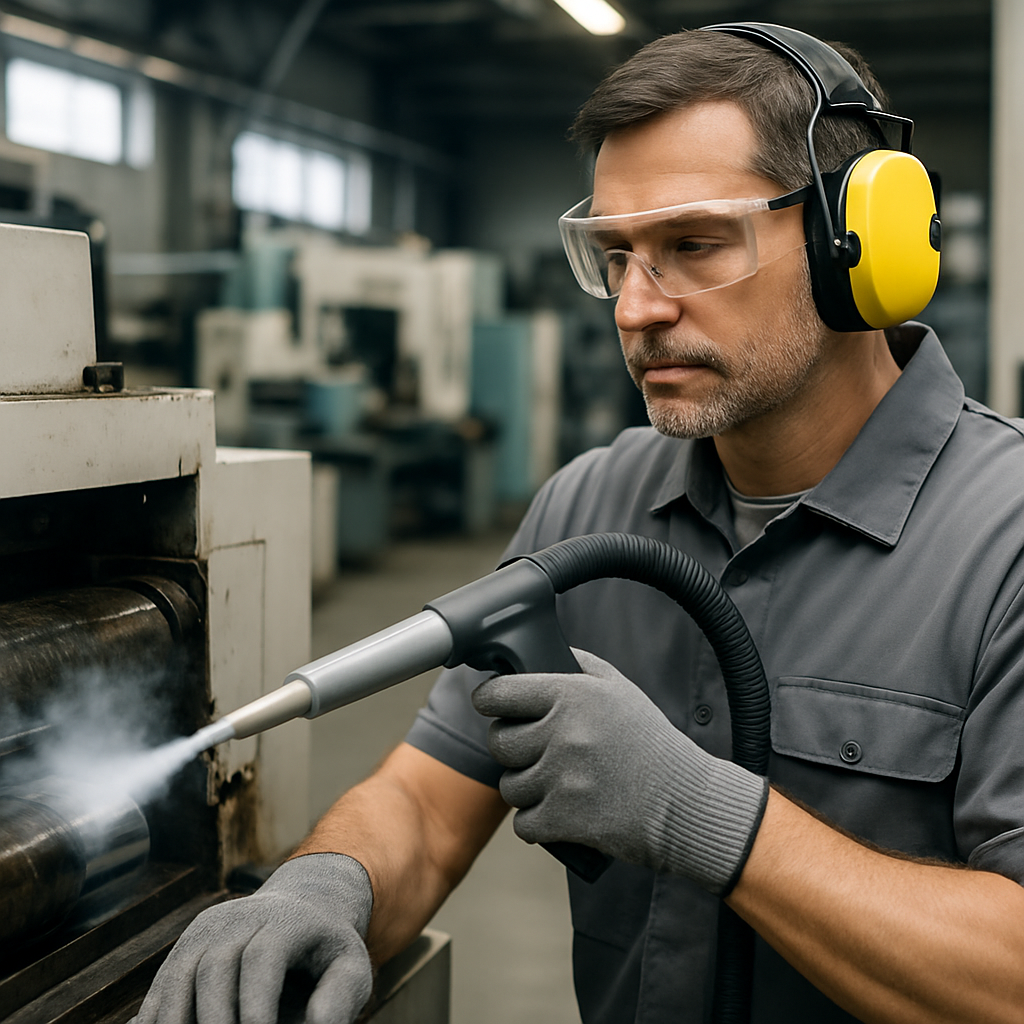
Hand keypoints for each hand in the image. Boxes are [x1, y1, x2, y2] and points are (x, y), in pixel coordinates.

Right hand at [132, 853, 372, 1023]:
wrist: (301, 911)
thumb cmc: (327, 952)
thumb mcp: (350, 967)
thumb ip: (340, 996)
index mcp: (287, 919)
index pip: (263, 956)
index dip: (256, 1001)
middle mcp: (241, 915)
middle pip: (215, 964)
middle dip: (214, 1018)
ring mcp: (208, 928)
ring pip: (179, 972)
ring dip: (176, 1019)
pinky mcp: (186, 946)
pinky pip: (163, 983)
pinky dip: (158, 1017)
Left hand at [471, 649, 767, 895]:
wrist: (684, 802)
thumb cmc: (649, 742)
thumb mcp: (619, 688)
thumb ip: (576, 664)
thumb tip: (534, 654)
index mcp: (572, 694)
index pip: (499, 693)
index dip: (491, 699)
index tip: (493, 705)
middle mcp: (563, 732)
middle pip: (498, 742)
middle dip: (513, 747)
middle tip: (538, 750)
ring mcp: (562, 778)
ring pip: (510, 785)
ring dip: (528, 787)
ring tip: (559, 782)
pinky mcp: (564, 819)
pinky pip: (523, 823)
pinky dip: (538, 822)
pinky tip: (562, 810)